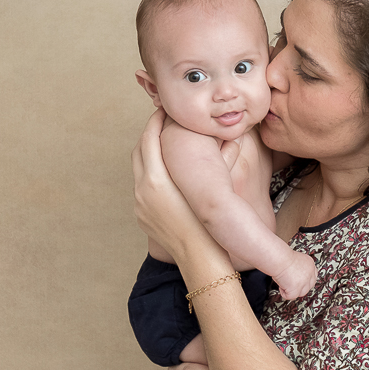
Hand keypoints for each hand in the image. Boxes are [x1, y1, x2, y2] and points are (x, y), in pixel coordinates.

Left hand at [132, 109, 219, 262]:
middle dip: (150, 133)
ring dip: (148, 152)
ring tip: (164, 142)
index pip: (150, 138)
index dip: (157, 120)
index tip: (165, 110)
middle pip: (139, 150)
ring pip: (138, 168)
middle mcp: (143, 191)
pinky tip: (165, 172)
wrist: (200, 259)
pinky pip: (141, 186)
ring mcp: (139, 204)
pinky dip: (149, 172)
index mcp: (156, 181)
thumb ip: (220, 158)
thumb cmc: (209, 224)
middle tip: (163, 120)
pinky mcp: (141, 215)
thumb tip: (230, 135)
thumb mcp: (214, 187)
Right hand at [273, 251, 316, 300]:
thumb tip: (296, 275)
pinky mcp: (297, 289)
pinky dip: (284, 293)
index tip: (299, 281)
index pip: (313, 276)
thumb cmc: (282, 257)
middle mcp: (309, 273)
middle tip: (290, 283)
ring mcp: (304, 282)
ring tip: (284, 283)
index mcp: (310, 264)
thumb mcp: (295, 260)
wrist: (279, 259)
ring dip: (292, 290)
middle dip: (299, 286)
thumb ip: (299, 268)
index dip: (305, 280)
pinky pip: (291, 296)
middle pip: (309, 286)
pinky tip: (281, 286)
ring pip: (302, 293)